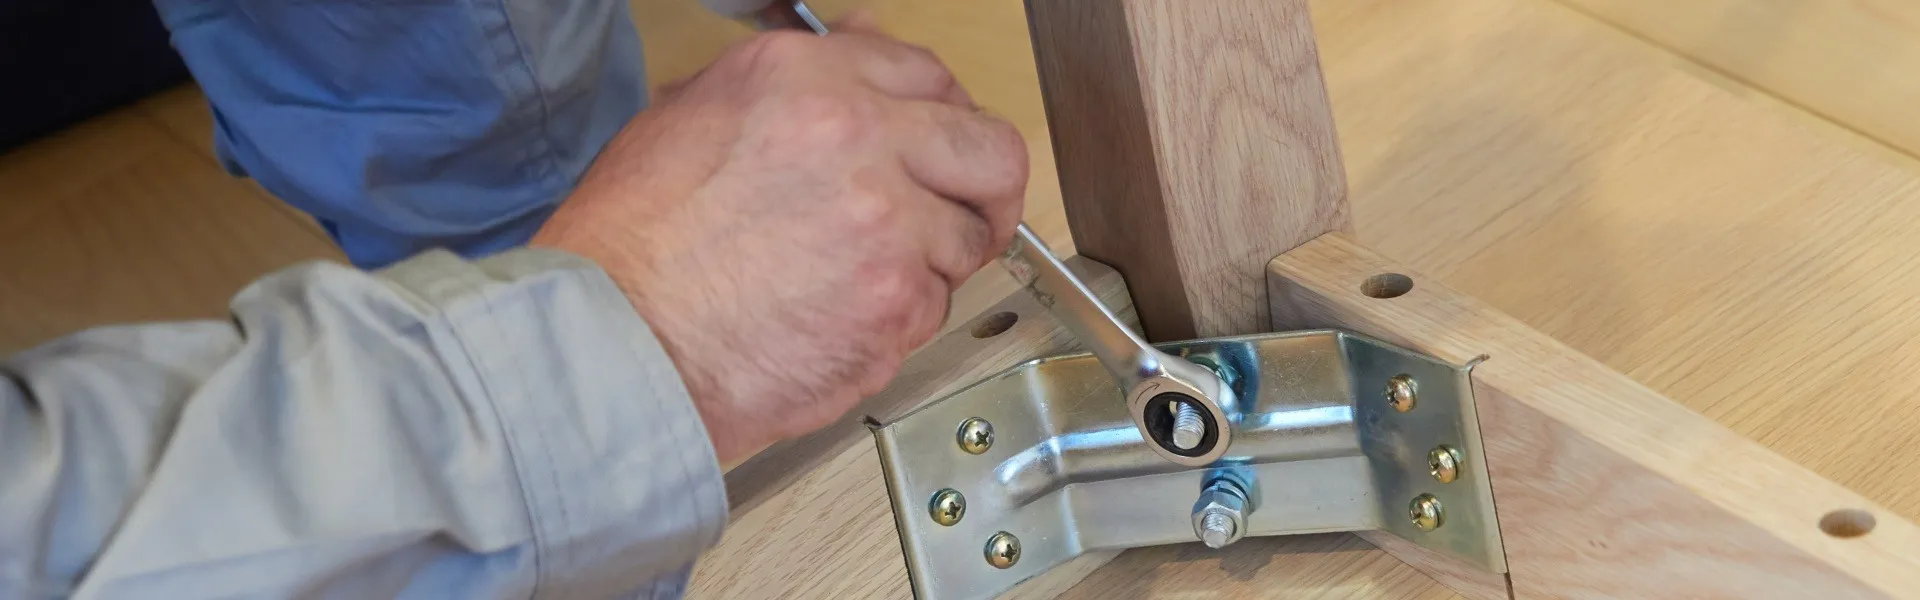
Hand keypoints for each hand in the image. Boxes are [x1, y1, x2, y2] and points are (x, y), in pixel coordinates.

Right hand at [531, 21, 1027, 464]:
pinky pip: (935, 306)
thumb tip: (856, 49)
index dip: (940, 117)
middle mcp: (860, 135)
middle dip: (985, 188)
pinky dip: (900, 321)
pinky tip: (839, 323)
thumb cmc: (631, 248)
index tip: (935, 148)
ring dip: (932, 263)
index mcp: (806, 79)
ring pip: (969, 237)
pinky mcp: (899, 302)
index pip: (926, 74)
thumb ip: (790, 86)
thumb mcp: (690, 119)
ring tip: (860, 284)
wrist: (614, 344)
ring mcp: (889, 221)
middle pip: (989, 149)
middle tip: (968, 216)